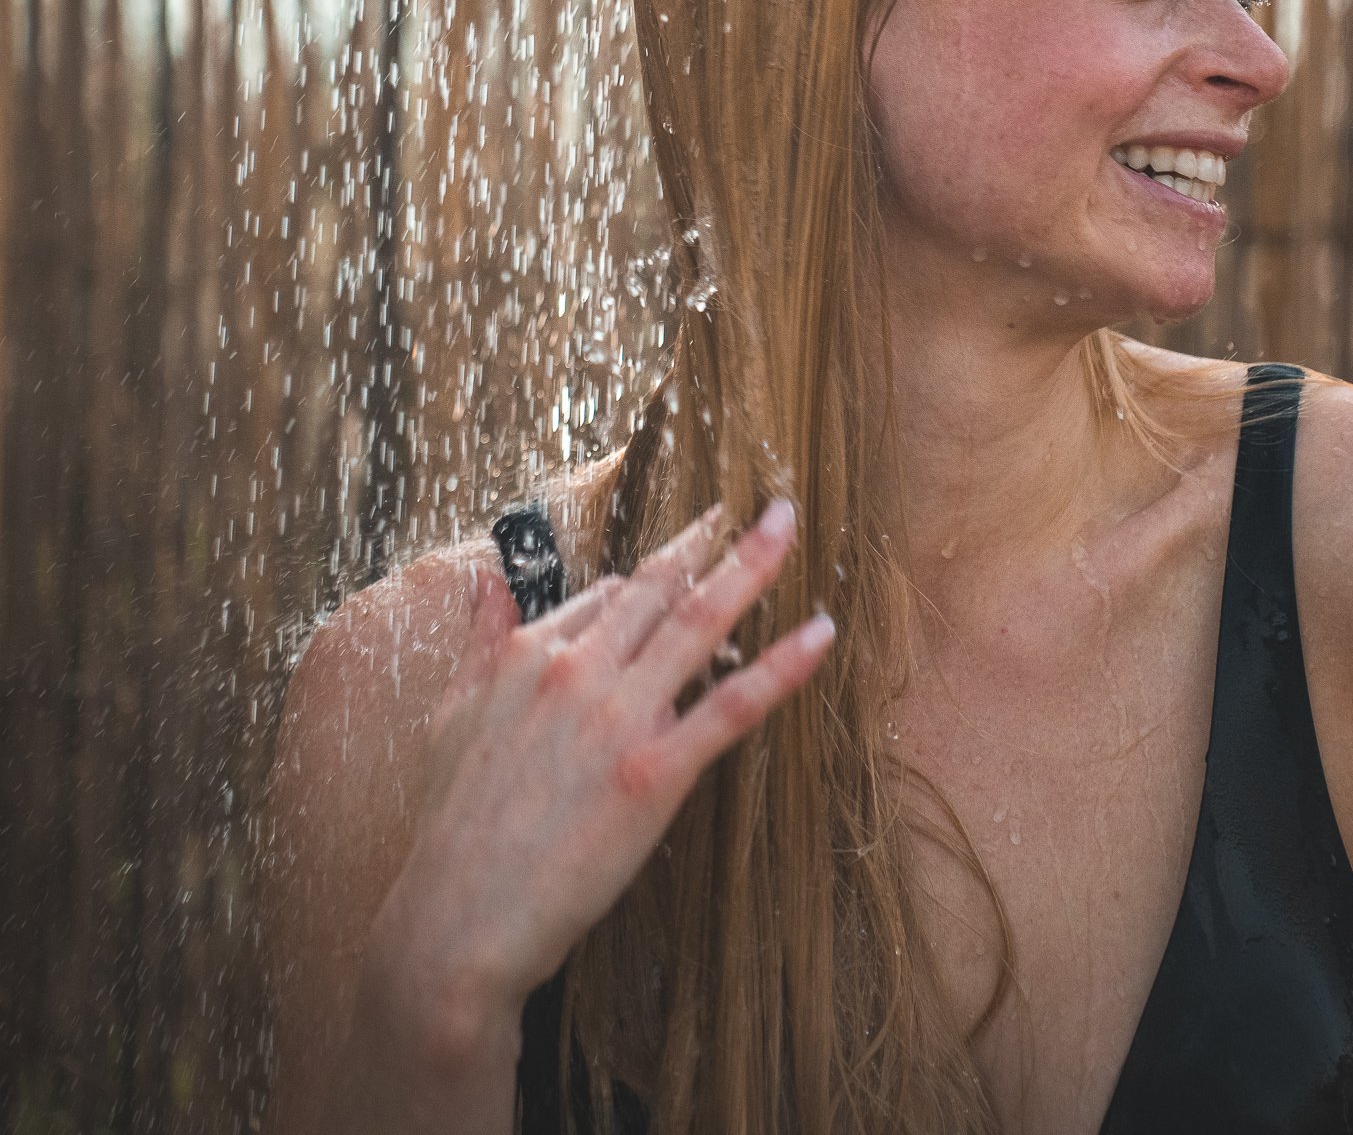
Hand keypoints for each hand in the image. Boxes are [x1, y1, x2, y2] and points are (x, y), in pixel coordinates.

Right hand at [361, 499, 832, 1081]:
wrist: (457, 921)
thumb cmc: (453, 826)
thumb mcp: (452, 716)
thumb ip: (479, 641)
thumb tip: (485, 578)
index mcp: (528, 654)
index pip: (603, 598)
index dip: (644, 591)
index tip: (676, 581)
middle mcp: (576, 669)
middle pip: (657, 588)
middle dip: (707, 540)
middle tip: (750, 509)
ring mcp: (619, 717)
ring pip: (698, 622)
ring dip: (750, 566)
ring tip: (786, 524)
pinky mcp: (655, 772)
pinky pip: (732, 703)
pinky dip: (782, 664)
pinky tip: (821, 633)